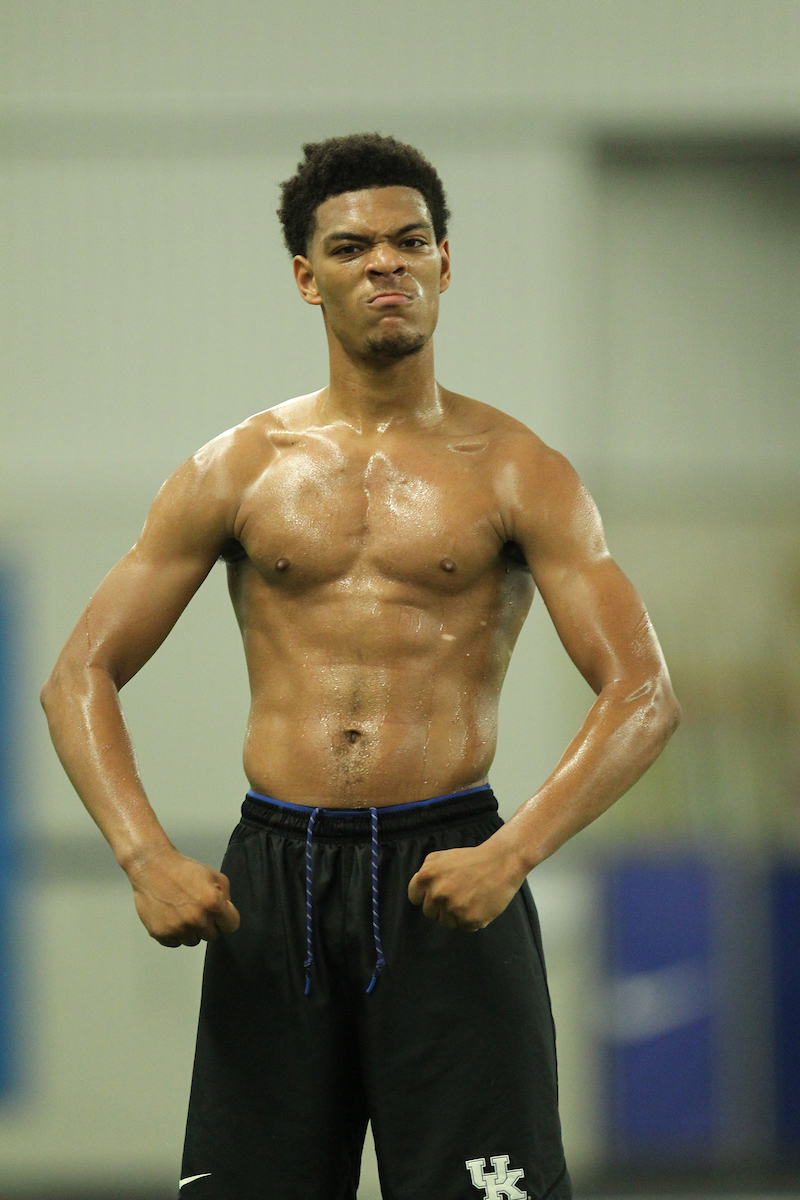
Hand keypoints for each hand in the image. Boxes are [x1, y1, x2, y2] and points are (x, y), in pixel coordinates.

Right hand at [128, 846, 240, 946]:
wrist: (152, 867)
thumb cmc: (183, 869)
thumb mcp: (214, 875)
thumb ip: (226, 896)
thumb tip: (226, 913)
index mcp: (213, 903)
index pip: (232, 926)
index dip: (227, 919)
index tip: (220, 915)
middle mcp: (196, 919)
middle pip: (212, 936)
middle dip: (208, 924)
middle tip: (197, 909)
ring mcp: (178, 928)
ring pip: (193, 941)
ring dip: (191, 931)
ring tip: (182, 912)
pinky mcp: (161, 934)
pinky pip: (175, 943)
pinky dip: (174, 933)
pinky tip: (171, 917)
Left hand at [407, 836, 525, 930]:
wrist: (501, 862)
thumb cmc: (472, 859)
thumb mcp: (440, 858)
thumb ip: (426, 873)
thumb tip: (419, 891)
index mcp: (426, 876)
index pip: (414, 898)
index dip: (426, 896)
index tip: (437, 893)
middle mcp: (437, 894)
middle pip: (429, 913)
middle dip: (441, 906)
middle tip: (458, 894)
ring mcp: (453, 908)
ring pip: (446, 923)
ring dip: (456, 915)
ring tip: (470, 899)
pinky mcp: (469, 920)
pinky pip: (464, 927)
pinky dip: (471, 920)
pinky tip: (479, 905)